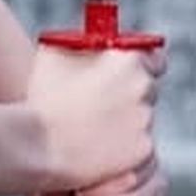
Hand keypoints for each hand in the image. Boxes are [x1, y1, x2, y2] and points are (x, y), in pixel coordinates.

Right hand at [26, 45, 165, 191]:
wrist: (40, 146)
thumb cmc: (45, 98)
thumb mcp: (55, 54)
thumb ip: (82, 44)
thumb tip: (90, 42)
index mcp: (127, 60)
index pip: (155, 59)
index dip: (143, 64)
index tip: (130, 72)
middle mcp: (142, 89)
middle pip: (145, 90)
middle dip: (128, 94)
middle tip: (101, 102)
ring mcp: (145, 123)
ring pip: (140, 120)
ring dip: (124, 122)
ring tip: (91, 128)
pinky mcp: (143, 152)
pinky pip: (139, 148)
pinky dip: (125, 150)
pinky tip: (98, 148)